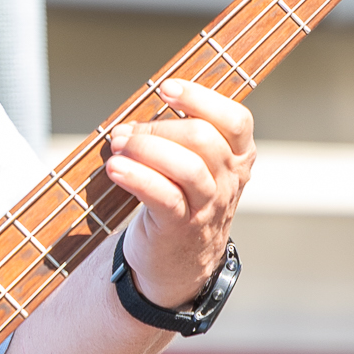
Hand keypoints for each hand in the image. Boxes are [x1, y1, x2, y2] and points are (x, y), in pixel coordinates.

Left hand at [106, 77, 254, 311]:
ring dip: (146, 148)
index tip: (167, 89)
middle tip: (126, 133)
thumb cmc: (180, 202)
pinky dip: (136, 177)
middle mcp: (229, 181)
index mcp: (238, 158)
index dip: (202, 98)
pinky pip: (163, 196)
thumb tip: (133, 120)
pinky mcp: (180, 227)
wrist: (178, 264)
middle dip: (158, 127)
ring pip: (187, 166)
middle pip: (204, 138)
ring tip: (118, 146)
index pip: (236, 120)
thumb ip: (178, 139)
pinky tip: (115, 168)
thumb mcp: (194, 168)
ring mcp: (207, 206)